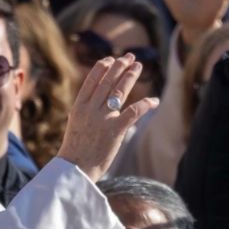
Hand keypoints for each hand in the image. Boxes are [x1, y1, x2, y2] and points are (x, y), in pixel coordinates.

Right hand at [57, 54, 158, 180]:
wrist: (74, 170)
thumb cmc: (75, 151)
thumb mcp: (76, 125)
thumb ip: (86, 112)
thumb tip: (96, 101)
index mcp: (79, 107)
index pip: (91, 81)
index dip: (102, 67)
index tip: (111, 59)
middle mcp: (90, 109)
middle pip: (107, 82)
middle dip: (119, 67)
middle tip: (130, 57)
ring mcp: (102, 119)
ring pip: (119, 91)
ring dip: (130, 77)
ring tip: (138, 66)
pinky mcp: (114, 130)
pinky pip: (133, 112)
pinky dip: (145, 105)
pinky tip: (154, 100)